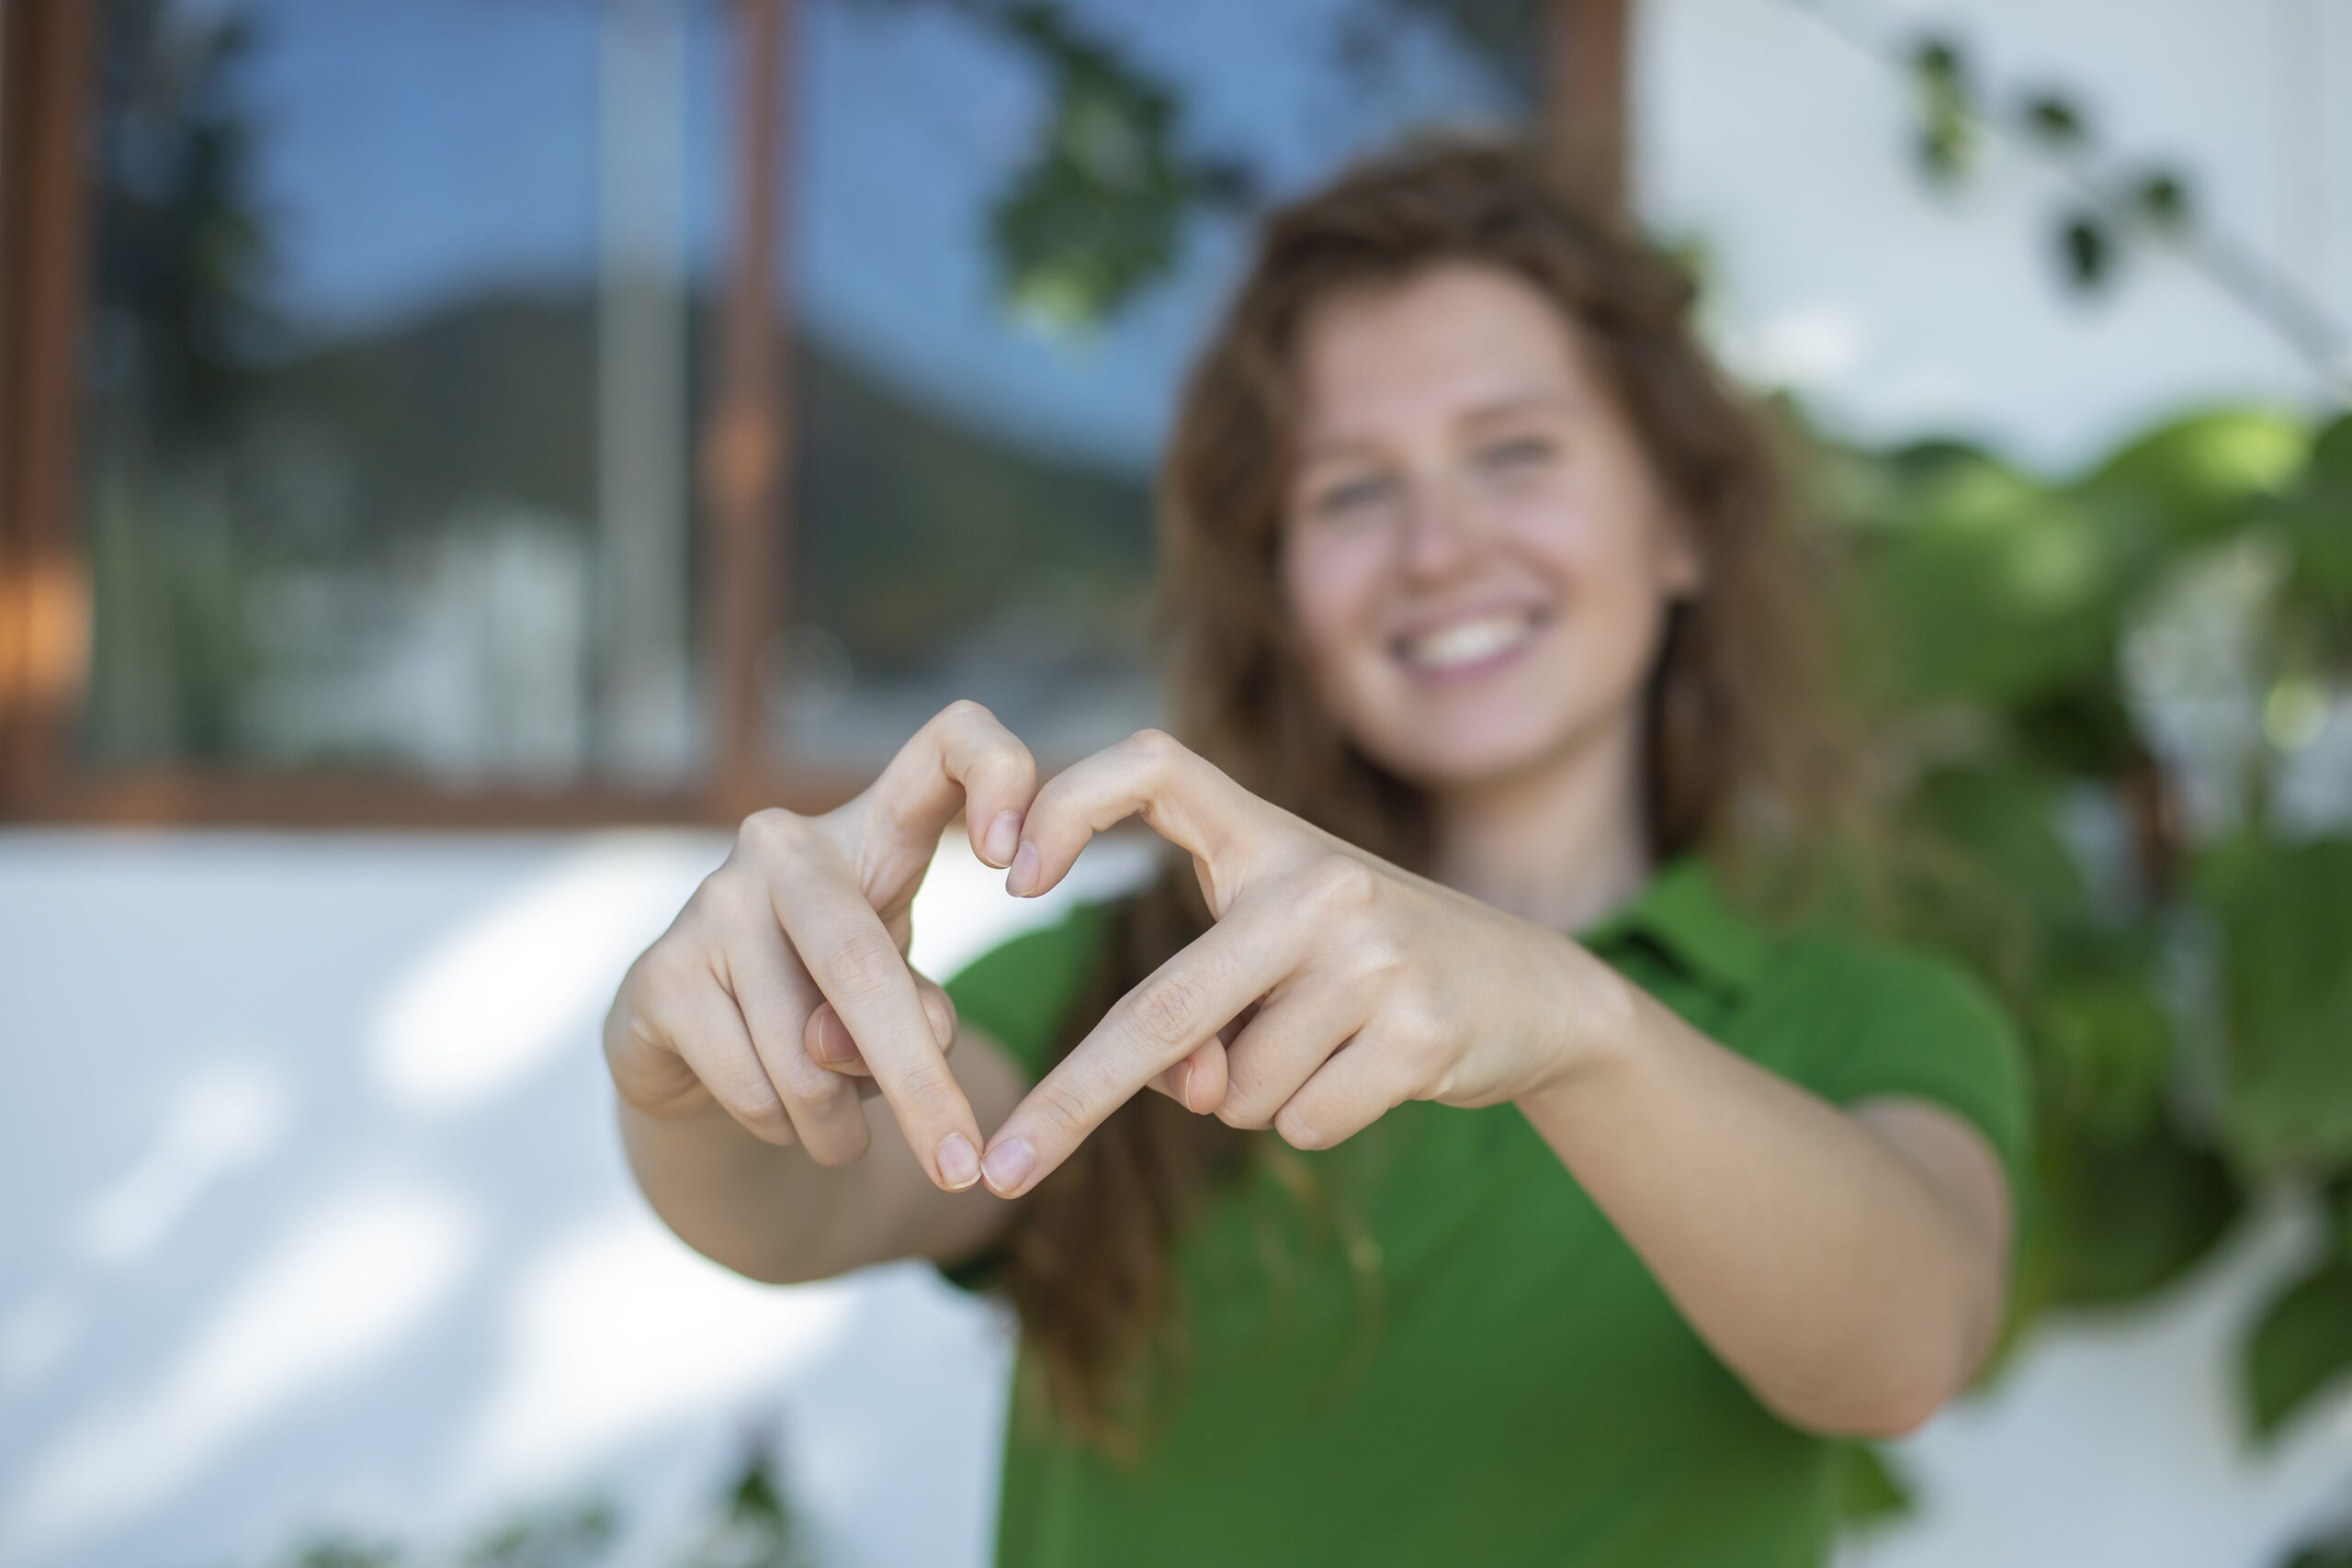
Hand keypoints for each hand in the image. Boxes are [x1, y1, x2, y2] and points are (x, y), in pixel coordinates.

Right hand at [604, 700, 1037, 1190]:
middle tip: (961, 1168)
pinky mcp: (656, 973)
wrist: (702, 1059)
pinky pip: (750, 1083)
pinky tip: (777, 1116)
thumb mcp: (904, 1001)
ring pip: (804, 1052)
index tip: (1023, 871)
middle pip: (863, 962)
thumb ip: (917, 1011)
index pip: (951, 738)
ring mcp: (711, 902)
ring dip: (839, 1125)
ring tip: (841, 1130)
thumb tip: (863, 1040)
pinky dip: (783, 1129)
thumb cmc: (832, 1009)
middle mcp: (785, 845)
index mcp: (875, 827)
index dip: (1001, 775)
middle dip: (919, 1082)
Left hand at [978, 729, 1620, 1196]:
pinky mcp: (1421, 1032)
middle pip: (1165, 1007)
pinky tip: (1371, 1072)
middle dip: (1072, 1100)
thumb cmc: (1368, 968)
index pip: (1153, 765)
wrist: (1536, 989)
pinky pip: (1302, 1121)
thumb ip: (1204, 1012)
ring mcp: (1375, 956)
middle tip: (1002, 1165)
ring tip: (1329, 1046)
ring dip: (1252, 1100)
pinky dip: (1313, 1120)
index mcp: (1268, 837)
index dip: (1068, 804)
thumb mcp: (1278, 958)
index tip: (1009, 875)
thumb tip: (1183, 1089)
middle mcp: (1319, 882)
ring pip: (1235, 1091)